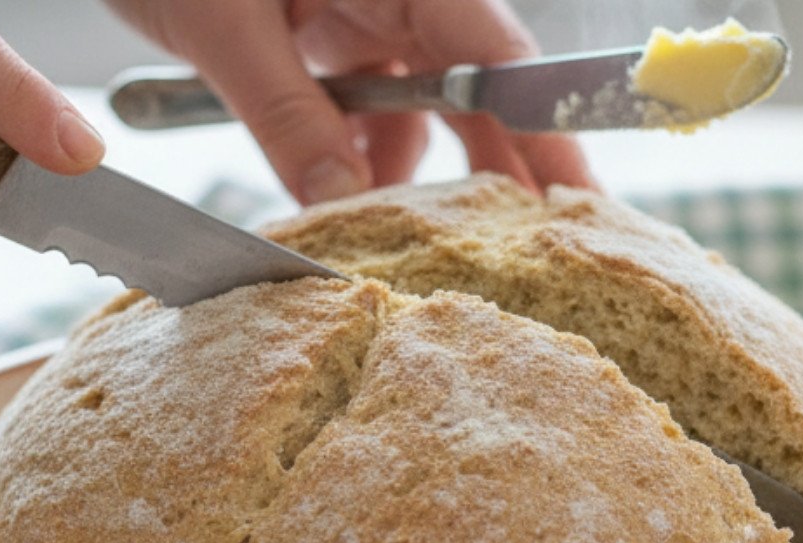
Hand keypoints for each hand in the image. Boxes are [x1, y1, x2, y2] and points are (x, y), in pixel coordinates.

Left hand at [108, 0, 595, 203]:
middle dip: (501, 172)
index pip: (494, 55)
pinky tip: (348, 204)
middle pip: (476, 91)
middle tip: (536, 258)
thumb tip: (341, 205)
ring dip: (415, 177)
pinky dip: (359, 156)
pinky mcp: (327, 34)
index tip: (576, 204)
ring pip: (420, 108)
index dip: (544, 131)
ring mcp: (364, 15)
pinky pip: (365, 105)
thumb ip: (288, 116)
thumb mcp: (226, 29)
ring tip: (424, 251)